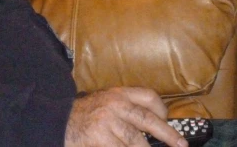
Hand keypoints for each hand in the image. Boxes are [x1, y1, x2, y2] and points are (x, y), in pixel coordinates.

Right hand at [65, 87, 186, 146]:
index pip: (148, 96)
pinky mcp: (100, 139)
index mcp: (117, 94)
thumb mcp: (103, 103)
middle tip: (181, 145)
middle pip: (149, 120)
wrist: (55, 120)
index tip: (167, 120)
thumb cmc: (83, 115)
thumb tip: (151, 126)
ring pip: (137, 142)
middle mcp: (114, 105)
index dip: (162, 110)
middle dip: (169, 135)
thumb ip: (124, 109)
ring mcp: (107, 123)